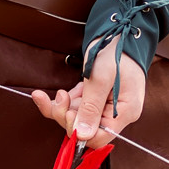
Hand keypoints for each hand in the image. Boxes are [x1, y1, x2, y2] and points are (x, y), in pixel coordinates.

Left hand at [31, 41, 145, 147]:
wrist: (119, 31)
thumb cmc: (115, 51)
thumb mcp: (101, 78)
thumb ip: (91, 107)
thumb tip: (82, 135)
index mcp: (124, 112)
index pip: (99, 137)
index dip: (80, 130)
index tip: (69, 113)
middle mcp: (115, 113)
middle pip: (85, 128)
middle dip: (66, 115)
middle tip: (61, 96)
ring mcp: (104, 106)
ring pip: (75, 117)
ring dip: (60, 107)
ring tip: (53, 93)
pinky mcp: (93, 98)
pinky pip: (74, 106)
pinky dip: (60, 101)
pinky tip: (43, 95)